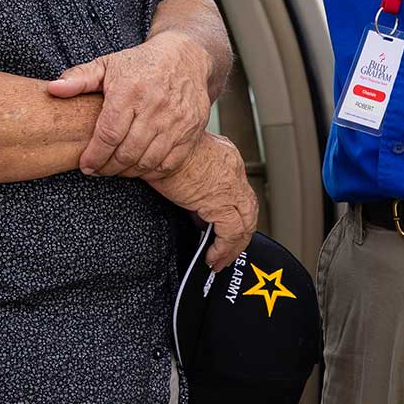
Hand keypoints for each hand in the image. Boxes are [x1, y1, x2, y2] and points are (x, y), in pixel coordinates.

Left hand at [46, 33, 213, 177]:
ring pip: (148, 161)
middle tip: (98, 170)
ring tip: (116, 169)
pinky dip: (152, 171)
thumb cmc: (140, 63)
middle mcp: (156, 106)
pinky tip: (139, 167)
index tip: (85, 165)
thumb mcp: (108, 64)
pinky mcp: (192, 130)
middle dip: (108, 167)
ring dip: (128, 172)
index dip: (94, 155)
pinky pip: (169, 162)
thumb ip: (79, 78)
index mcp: (130, 90)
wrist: (186, 57)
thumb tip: (52, 89)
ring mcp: (177, 120)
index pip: (108, 134)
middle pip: (127, 152)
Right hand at [146, 133, 257, 268]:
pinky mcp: (220, 201)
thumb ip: (192, 182)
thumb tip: (192, 208)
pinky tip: (212, 257)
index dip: (232, 211)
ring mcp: (231, 185)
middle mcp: (233, 169)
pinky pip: (232, 233)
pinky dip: (224, 249)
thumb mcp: (180, 162)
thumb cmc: (160, 148)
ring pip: (247, 223)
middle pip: (249, 208)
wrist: (154, 143)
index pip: (238, 189)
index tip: (214, 226)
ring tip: (220, 260)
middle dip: (240, 232)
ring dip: (235, 245)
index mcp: (226, 156)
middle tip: (226, 250)